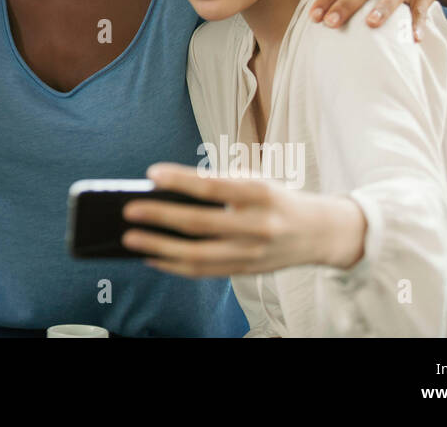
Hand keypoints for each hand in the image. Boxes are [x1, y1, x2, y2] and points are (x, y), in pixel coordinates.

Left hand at [120, 163, 365, 276]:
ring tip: (131, 239)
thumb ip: (218, 185)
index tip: (151, 174)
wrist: (318, 232)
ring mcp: (251, 253)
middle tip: (128, 210)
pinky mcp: (245, 271)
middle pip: (201, 224)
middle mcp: (257, 226)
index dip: (181, 180)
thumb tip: (167, 193)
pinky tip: (152, 257)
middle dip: (161, 217)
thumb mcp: (255, 181)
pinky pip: (204, 271)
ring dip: (159, 248)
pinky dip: (174, 265)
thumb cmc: (275, 200)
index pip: (214, 186)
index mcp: (260, 195)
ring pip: (198, 255)